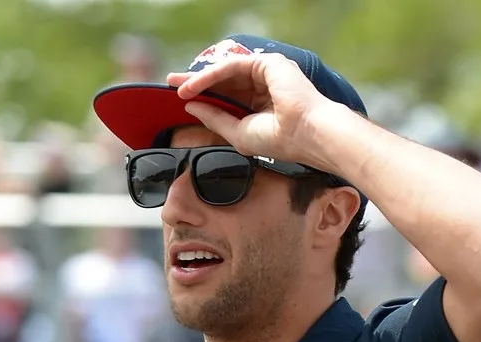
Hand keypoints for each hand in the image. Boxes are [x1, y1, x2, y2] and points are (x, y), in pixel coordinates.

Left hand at [169, 54, 334, 166]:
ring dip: (199, 79)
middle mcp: (264, 86)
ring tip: (178, 87)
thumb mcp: (238, 133)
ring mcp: (266, 73)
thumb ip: (215, 118)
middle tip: (173, 84)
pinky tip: (195, 85)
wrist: (307, 134)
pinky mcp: (266, 64)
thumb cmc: (281, 139)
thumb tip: (191, 106)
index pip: (227, 96)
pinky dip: (211, 76)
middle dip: (196, 83)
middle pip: (223, 81)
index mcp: (261, 104)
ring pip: (225, 73)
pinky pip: (231, 66)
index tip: (182, 98)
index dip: (204, 95)